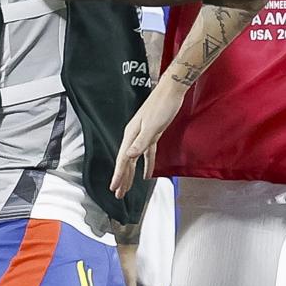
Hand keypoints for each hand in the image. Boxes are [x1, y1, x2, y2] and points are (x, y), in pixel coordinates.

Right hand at [111, 77, 186, 196]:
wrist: (171, 91)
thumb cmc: (162, 106)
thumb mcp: (152, 126)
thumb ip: (141, 142)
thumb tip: (129, 156)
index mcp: (131, 135)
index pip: (122, 159)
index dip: (118, 175)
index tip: (114, 188)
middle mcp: (134, 136)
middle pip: (126, 162)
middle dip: (122, 178)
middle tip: (118, 194)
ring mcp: (143, 136)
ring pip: (135, 160)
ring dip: (131, 174)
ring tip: (127, 188)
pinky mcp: (152, 135)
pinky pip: (147, 154)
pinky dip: (147, 165)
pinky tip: (146, 175)